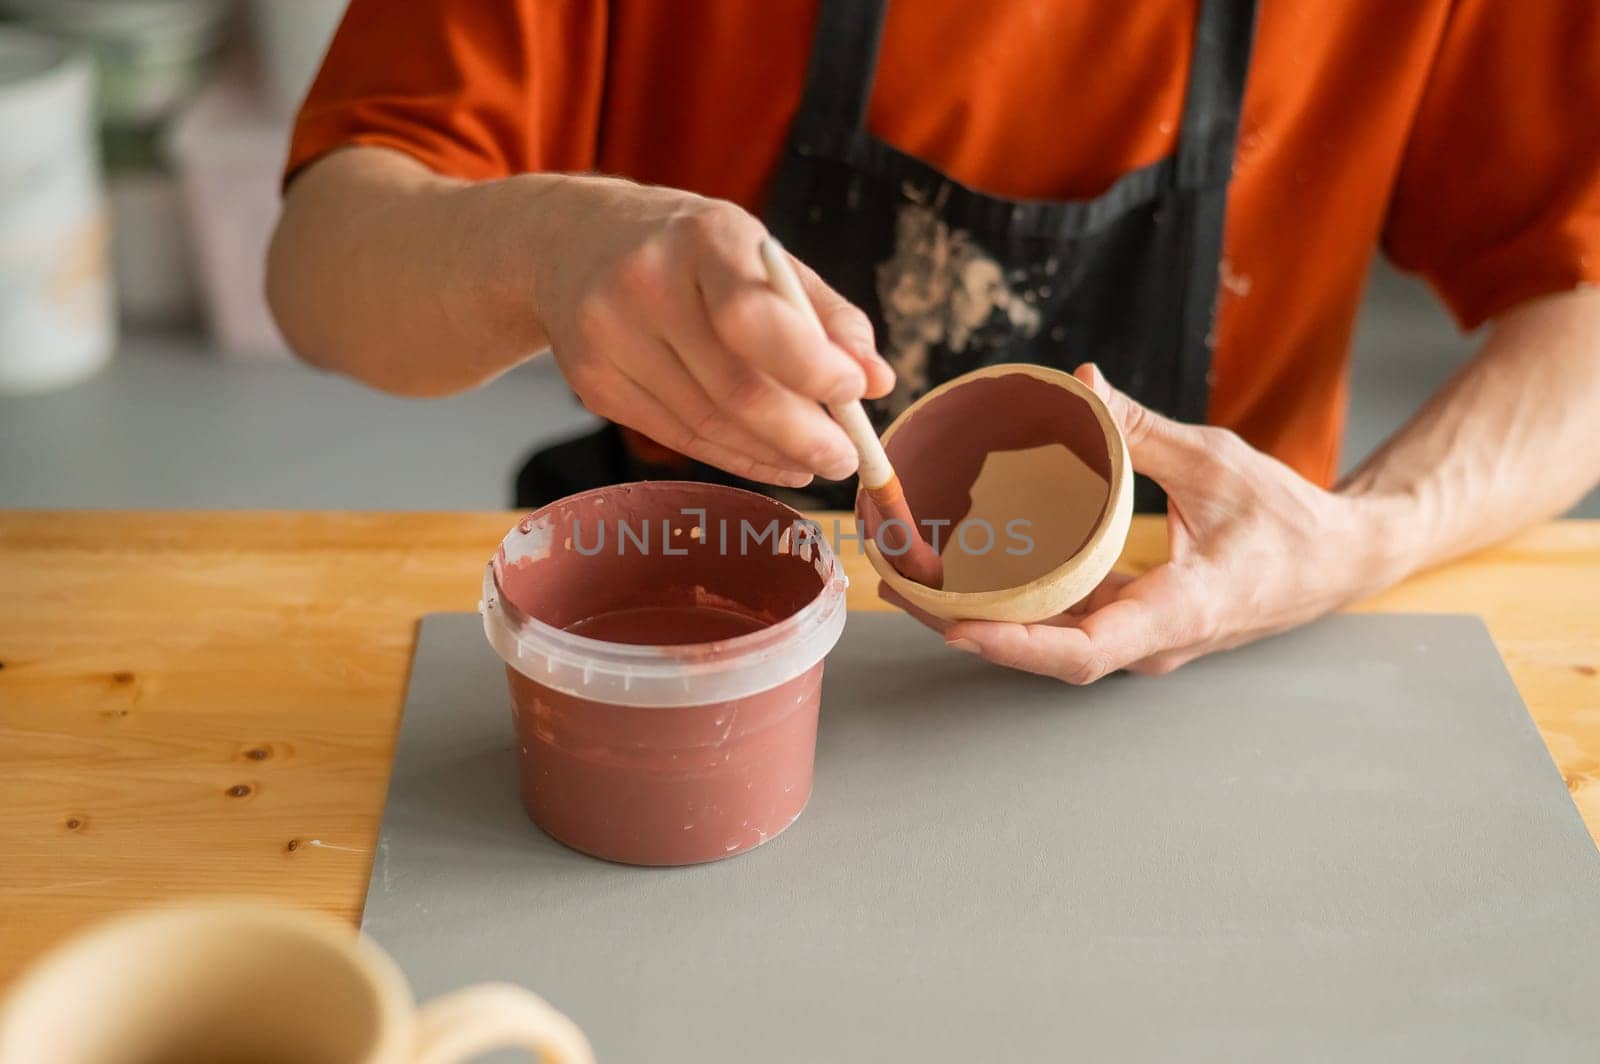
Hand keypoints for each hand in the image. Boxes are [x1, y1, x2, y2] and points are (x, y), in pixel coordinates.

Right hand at [530, 178, 893, 485]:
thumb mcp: (755, 250)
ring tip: (817, 460)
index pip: (754, 315)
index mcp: (699, 237)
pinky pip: (680, 437)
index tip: (855, 393)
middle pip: (734, 389)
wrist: (567, 243)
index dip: (811, 366)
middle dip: (803, 434)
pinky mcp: (593, 385)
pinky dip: (735, 456)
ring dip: (774, 453)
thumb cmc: (686, 247)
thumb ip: (822, 312)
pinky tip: (771, 459)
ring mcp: (609, 339)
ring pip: (708, 424)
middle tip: (849, 458)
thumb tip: (878, 380)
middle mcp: (644, 285)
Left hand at [880, 363, 1408, 681]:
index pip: (1084, 652)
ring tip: (908, 577)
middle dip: (964, 622)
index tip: (955, 626)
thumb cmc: (1289, 519)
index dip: (1015, 645)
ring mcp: (1141, 638)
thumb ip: (1144, 431)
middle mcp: (1151, 640)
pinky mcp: (1134, 623)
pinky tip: (964, 572)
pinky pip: (1063, 623)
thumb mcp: (1218, 464)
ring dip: (978, 615)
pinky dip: (1011, 603)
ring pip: (1047, 642)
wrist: (1339, 561)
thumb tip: (1082, 385)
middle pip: (1043, 650)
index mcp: (1179, 611)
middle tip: (895, 580)